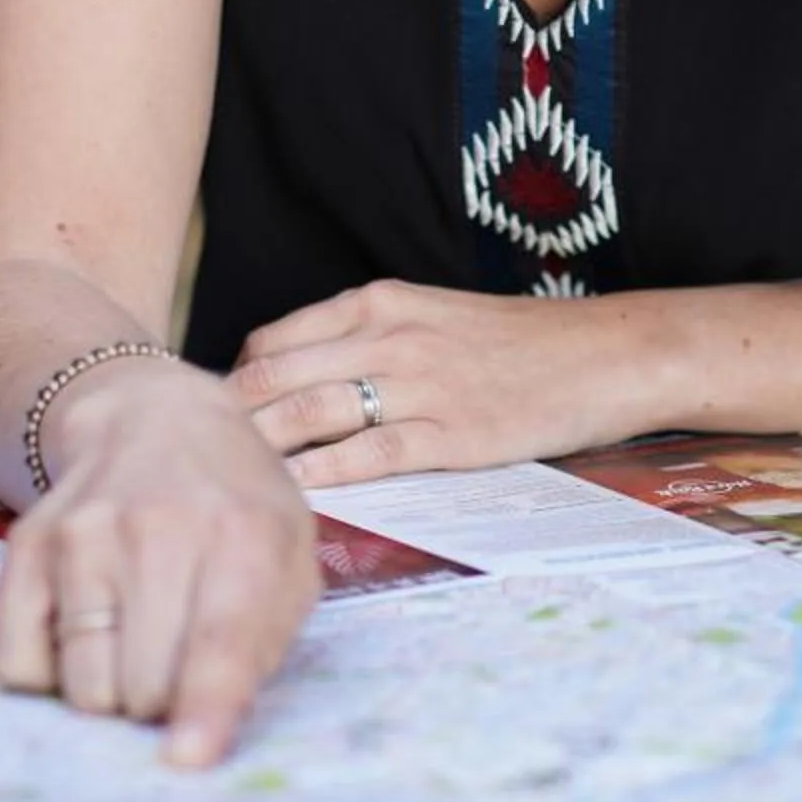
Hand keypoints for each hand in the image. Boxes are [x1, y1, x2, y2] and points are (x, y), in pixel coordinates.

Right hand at [0, 355, 319, 766]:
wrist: (153, 420)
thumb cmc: (236, 504)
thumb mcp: (289, 557)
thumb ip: (267, 642)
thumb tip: (207, 732)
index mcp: (242, 534)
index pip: (217, 641)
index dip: (203, 710)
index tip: (187, 760)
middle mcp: (156, 529)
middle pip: (142, 685)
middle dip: (163, 705)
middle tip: (176, 667)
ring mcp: (81, 536)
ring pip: (82, 686)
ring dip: (111, 694)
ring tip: (135, 647)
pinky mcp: (25, 548)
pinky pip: (20, 667)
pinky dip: (52, 678)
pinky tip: (86, 637)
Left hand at [231, 279, 651, 486]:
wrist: (607, 353)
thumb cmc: (519, 343)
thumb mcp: (431, 317)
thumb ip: (365, 342)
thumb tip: (294, 384)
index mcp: (380, 302)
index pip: (271, 341)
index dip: (231, 386)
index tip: (208, 423)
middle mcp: (389, 335)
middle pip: (274, 377)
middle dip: (225, 423)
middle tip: (193, 465)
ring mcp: (421, 385)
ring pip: (309, 414)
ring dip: (258, 452)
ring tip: (222, 487)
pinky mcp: (453, 434)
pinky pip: (368, 456)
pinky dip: (321, 478)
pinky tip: (290, 500)